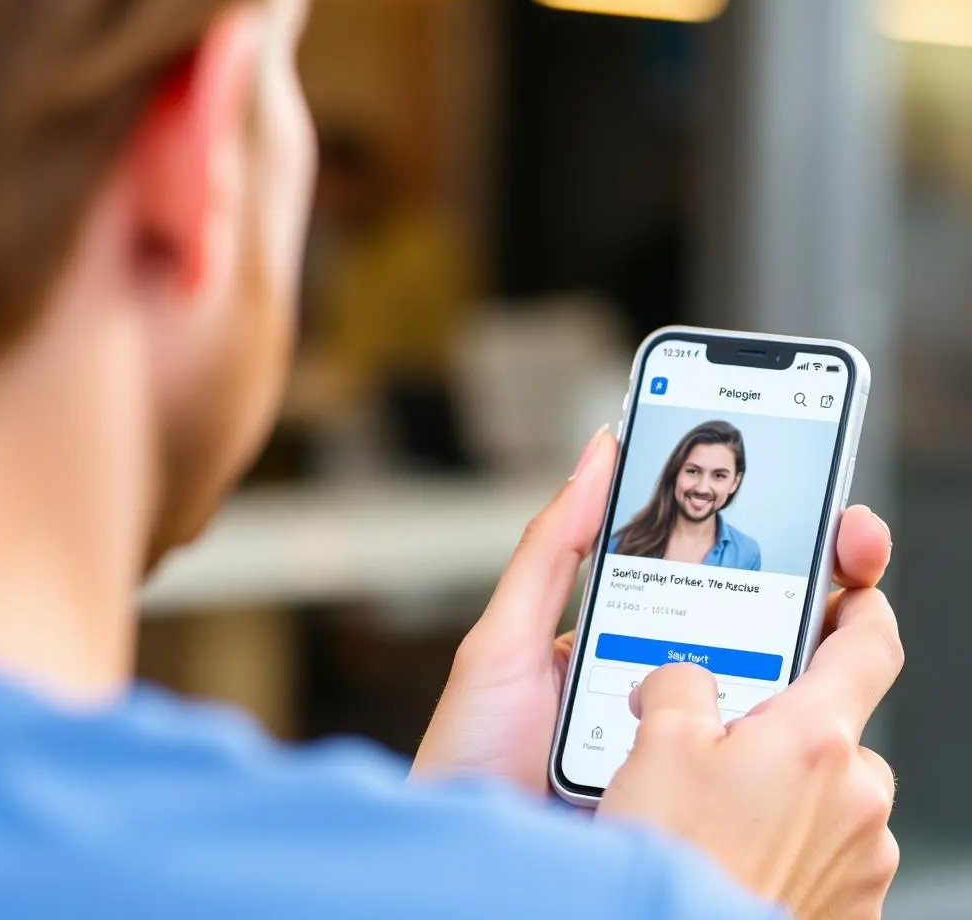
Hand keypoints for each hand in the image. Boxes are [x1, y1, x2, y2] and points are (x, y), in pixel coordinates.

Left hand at [412, 419, 893, 799]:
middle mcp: (667, 690)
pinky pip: (750, 766)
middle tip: (852, 547)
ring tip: (841, 612)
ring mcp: (686, 746)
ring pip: (766, 698)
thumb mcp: (502, 641)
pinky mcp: (695, 801)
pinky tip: (803, 710)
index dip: (766, 541)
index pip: (707, 580)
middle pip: (754, 631)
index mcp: (626, 639)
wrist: (470, 869)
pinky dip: (783, 743)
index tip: (818, 509)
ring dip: (809, 662)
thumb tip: (600, 453)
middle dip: (814, 585)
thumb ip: (550, 551)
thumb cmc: (471, 756)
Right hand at [600, 586, 902, 917]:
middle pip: (836, 728)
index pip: (871, 647)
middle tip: (724, 742)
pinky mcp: (853, 905)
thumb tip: (686, 681)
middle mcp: (856, 799)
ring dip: (788, 787)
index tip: (853, 597)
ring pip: (831, 791)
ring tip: (720, 810)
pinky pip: (831, 846)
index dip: (863, 610)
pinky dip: (794, 838)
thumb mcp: (657, 742)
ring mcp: (862, 860)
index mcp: (815, 740)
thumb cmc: (678, 859)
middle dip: (785, 725)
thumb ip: (680, 683)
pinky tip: (738, 850)